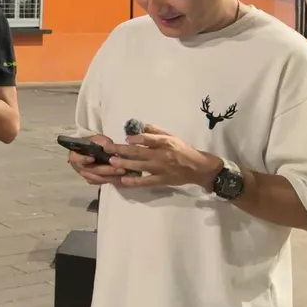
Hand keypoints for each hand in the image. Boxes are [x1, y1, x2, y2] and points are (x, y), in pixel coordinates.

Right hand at [67, 135, 125, 184]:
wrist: (92, 148)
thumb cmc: (94, 142)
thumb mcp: (98, 139)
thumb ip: (103, 142)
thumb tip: (108, 147)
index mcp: (75, 155)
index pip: (77, 159)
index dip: (84, 159)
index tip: (93, 158)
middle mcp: (78, 167)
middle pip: (92, 170)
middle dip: (106, 170)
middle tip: (120, 168)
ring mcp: (84, 174)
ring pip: (97, 178)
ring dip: (110, 177)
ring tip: (122, 174)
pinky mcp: (91, 179)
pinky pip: (99, 182)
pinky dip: (109, 181)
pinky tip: (119, 178)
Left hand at [107, 124, 221, 188]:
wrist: (198, 168)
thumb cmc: (183, 149)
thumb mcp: (172, 136)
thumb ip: (156, 131)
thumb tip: (139, 125)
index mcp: (165, 142)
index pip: (149, 139)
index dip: (136, 138)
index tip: (125, 138)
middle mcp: (161, 155)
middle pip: (139, 152)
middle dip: (121, 150)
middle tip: (108, 149)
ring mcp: (161, 169)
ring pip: (139, 166)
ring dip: (124, 164)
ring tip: (112, 162)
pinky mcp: (161, 180)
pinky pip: (146, 181)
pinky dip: (134, 181)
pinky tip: (123, 181)